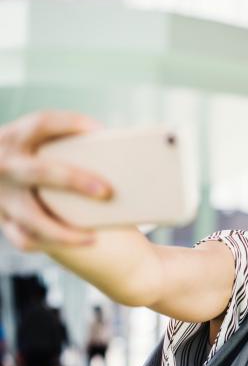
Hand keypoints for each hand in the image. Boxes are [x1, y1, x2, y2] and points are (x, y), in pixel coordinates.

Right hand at [0, 111, 111, 250]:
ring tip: (95, 237)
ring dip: (63, 230)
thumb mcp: (38, 143)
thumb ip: (65, 143)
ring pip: (31, 217)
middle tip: (106, 192)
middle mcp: (5, 165)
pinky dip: (52, 242)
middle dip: (74, 181)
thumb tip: (116, 149)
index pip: (41, 123)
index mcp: (16, 137)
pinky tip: (82, 241)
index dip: (70, 123)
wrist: (0, 176)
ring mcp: (2, 196)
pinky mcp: (4, 220)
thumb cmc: (38, 157)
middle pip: (39, 171)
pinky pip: (25, 238)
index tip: (101, 131)